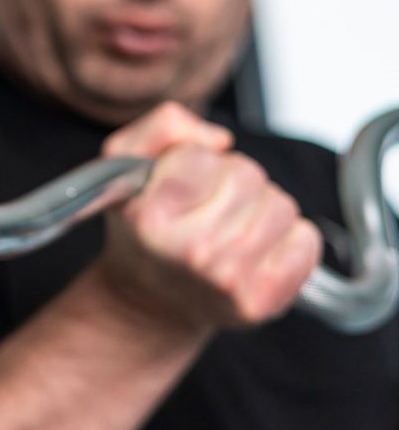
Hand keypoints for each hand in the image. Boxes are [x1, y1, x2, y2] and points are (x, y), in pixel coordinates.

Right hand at [95, 102, 322, 332]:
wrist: (146, 302)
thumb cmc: (141, 232)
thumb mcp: (124, 164)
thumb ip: (162, 126)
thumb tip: (218, 140)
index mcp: (150, 218)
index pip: (201, 157)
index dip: (192, 162)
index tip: (179, 184)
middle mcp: (191, 252)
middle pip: (247, 176)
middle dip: (230, 183)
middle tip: (205, 208)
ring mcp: (229, 280)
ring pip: (280, 206)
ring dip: (259, 211)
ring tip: (227, 230)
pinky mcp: (262, 300)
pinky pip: (305, 241)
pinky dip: (285, 241)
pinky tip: (252, 253)